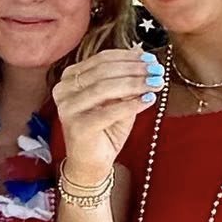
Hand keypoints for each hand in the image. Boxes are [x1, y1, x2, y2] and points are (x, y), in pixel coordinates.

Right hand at [52, 48, 159, 182]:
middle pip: (103, 71)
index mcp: (70, 78)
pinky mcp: (77, 126)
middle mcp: (64, 90)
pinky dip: (132, 104)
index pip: (101, 60)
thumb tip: (143, 57)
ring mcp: (68, 108)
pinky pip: (109, 111)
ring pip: (105, 88)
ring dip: (135, 84)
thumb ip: (126, 80)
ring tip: (156, 83)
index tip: (150, 59)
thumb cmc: (104, 130)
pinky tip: (148, 100)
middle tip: (156, 70)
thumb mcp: (117, 100)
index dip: (127, 57)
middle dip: (134, 69)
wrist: (90, 164)